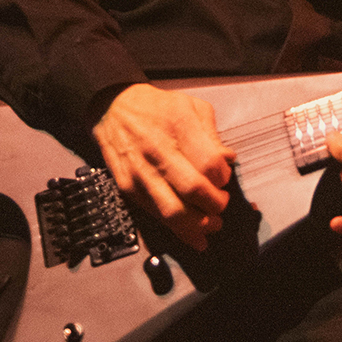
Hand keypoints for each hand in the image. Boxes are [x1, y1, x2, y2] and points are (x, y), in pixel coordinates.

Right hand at [94, 83, 233, 250]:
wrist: (113, 109)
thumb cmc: (156, 108)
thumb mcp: (191, 106)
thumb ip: (212, 134)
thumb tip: (228, 160)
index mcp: (178, 125)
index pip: (209, 163)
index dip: (223, 177)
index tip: (225, 179)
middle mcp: (158, 150)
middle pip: (193, 190)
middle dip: (215, 205)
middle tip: (221, 204)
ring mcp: (141, 172)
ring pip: (172, 211)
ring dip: (198, 225)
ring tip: (212, 225)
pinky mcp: (128, 187)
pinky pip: (155, 215)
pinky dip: (176, 230)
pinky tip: (192, 234)